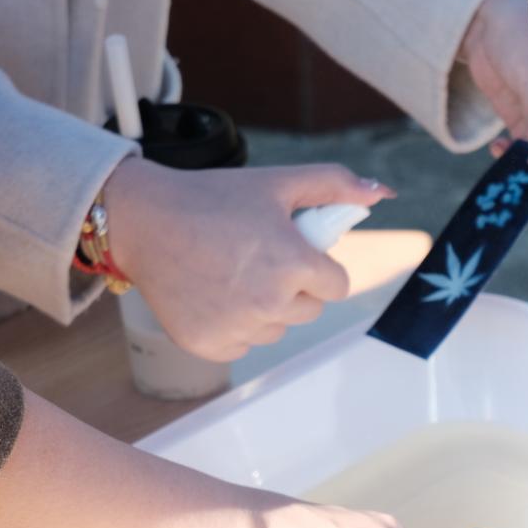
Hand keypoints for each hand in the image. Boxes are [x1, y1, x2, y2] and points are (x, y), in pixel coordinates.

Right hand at [102, 160, 392, 361]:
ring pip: (277, 330)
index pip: (337, 285)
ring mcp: (238, 328)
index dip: (319, 267)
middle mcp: (270, 303)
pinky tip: (214, 294)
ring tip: (234, 273)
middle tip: (260, 258)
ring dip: (267, 309)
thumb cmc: (213, 197)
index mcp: (294, 264)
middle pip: (310, 310)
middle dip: (295, 288)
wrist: (144, 220)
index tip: (295, 252)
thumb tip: (383, 193)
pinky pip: (244, 344)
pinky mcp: (210, 345)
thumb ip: (334, 184)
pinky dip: (235, 327)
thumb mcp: (278, 182)